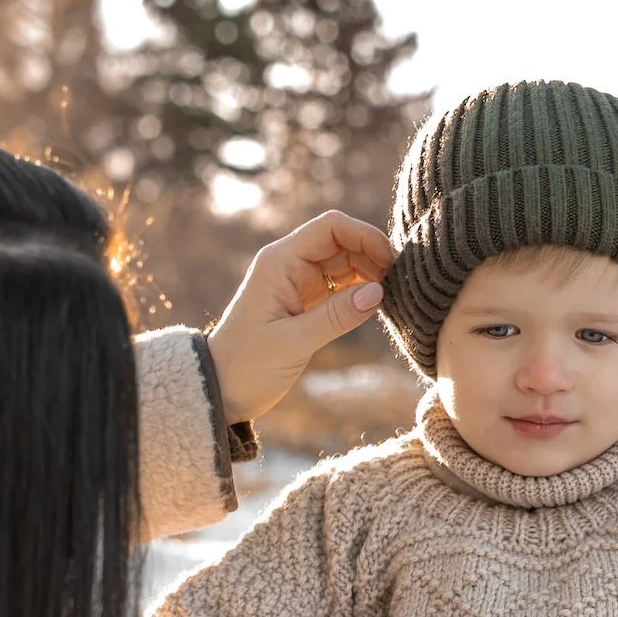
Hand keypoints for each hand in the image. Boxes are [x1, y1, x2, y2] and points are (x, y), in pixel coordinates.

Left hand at [206, 211, 394, 422]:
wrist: (220, 389)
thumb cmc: (246, 366)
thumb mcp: (292, 343)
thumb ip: (336, 316)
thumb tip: (378, 292)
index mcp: (280, 262)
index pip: (330, 227)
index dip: (365, 236)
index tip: (390, 262)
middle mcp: (289, 265)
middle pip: (341, 242)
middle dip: (371, 255)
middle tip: (397, 284)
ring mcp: (297, 282)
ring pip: (344, 262)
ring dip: (369, 273)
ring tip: (390, 296)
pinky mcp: (304, 302)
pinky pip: (339, 285)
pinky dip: (359, 290)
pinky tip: (375, 305)